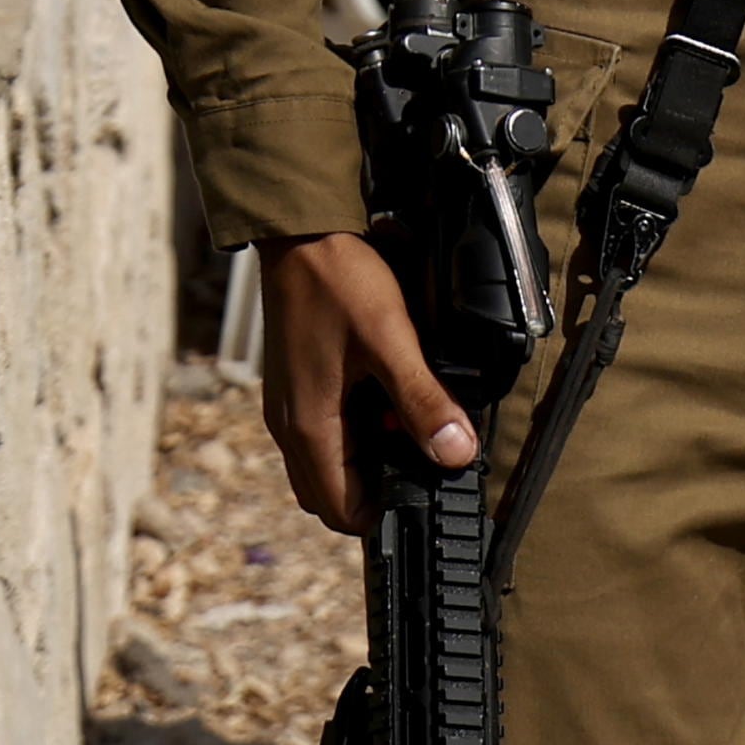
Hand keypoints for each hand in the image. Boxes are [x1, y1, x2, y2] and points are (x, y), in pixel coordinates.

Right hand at [258, 231, 472, 536]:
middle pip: (331, 494)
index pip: (341, 512)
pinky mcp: (295, 385)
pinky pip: (323, 431)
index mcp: (309, 429)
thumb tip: (456, 454)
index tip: (423, 488)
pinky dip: (355, 430)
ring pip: (328, 464)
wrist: (297, 231)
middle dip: (376, 487)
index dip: (384, 513)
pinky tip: (384, 393)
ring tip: (404, 418)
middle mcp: (290, 427)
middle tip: (418, 450)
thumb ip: (423, 401)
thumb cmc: (337, 280)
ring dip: (367, 457)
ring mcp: (288, 406)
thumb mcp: (391, 340)